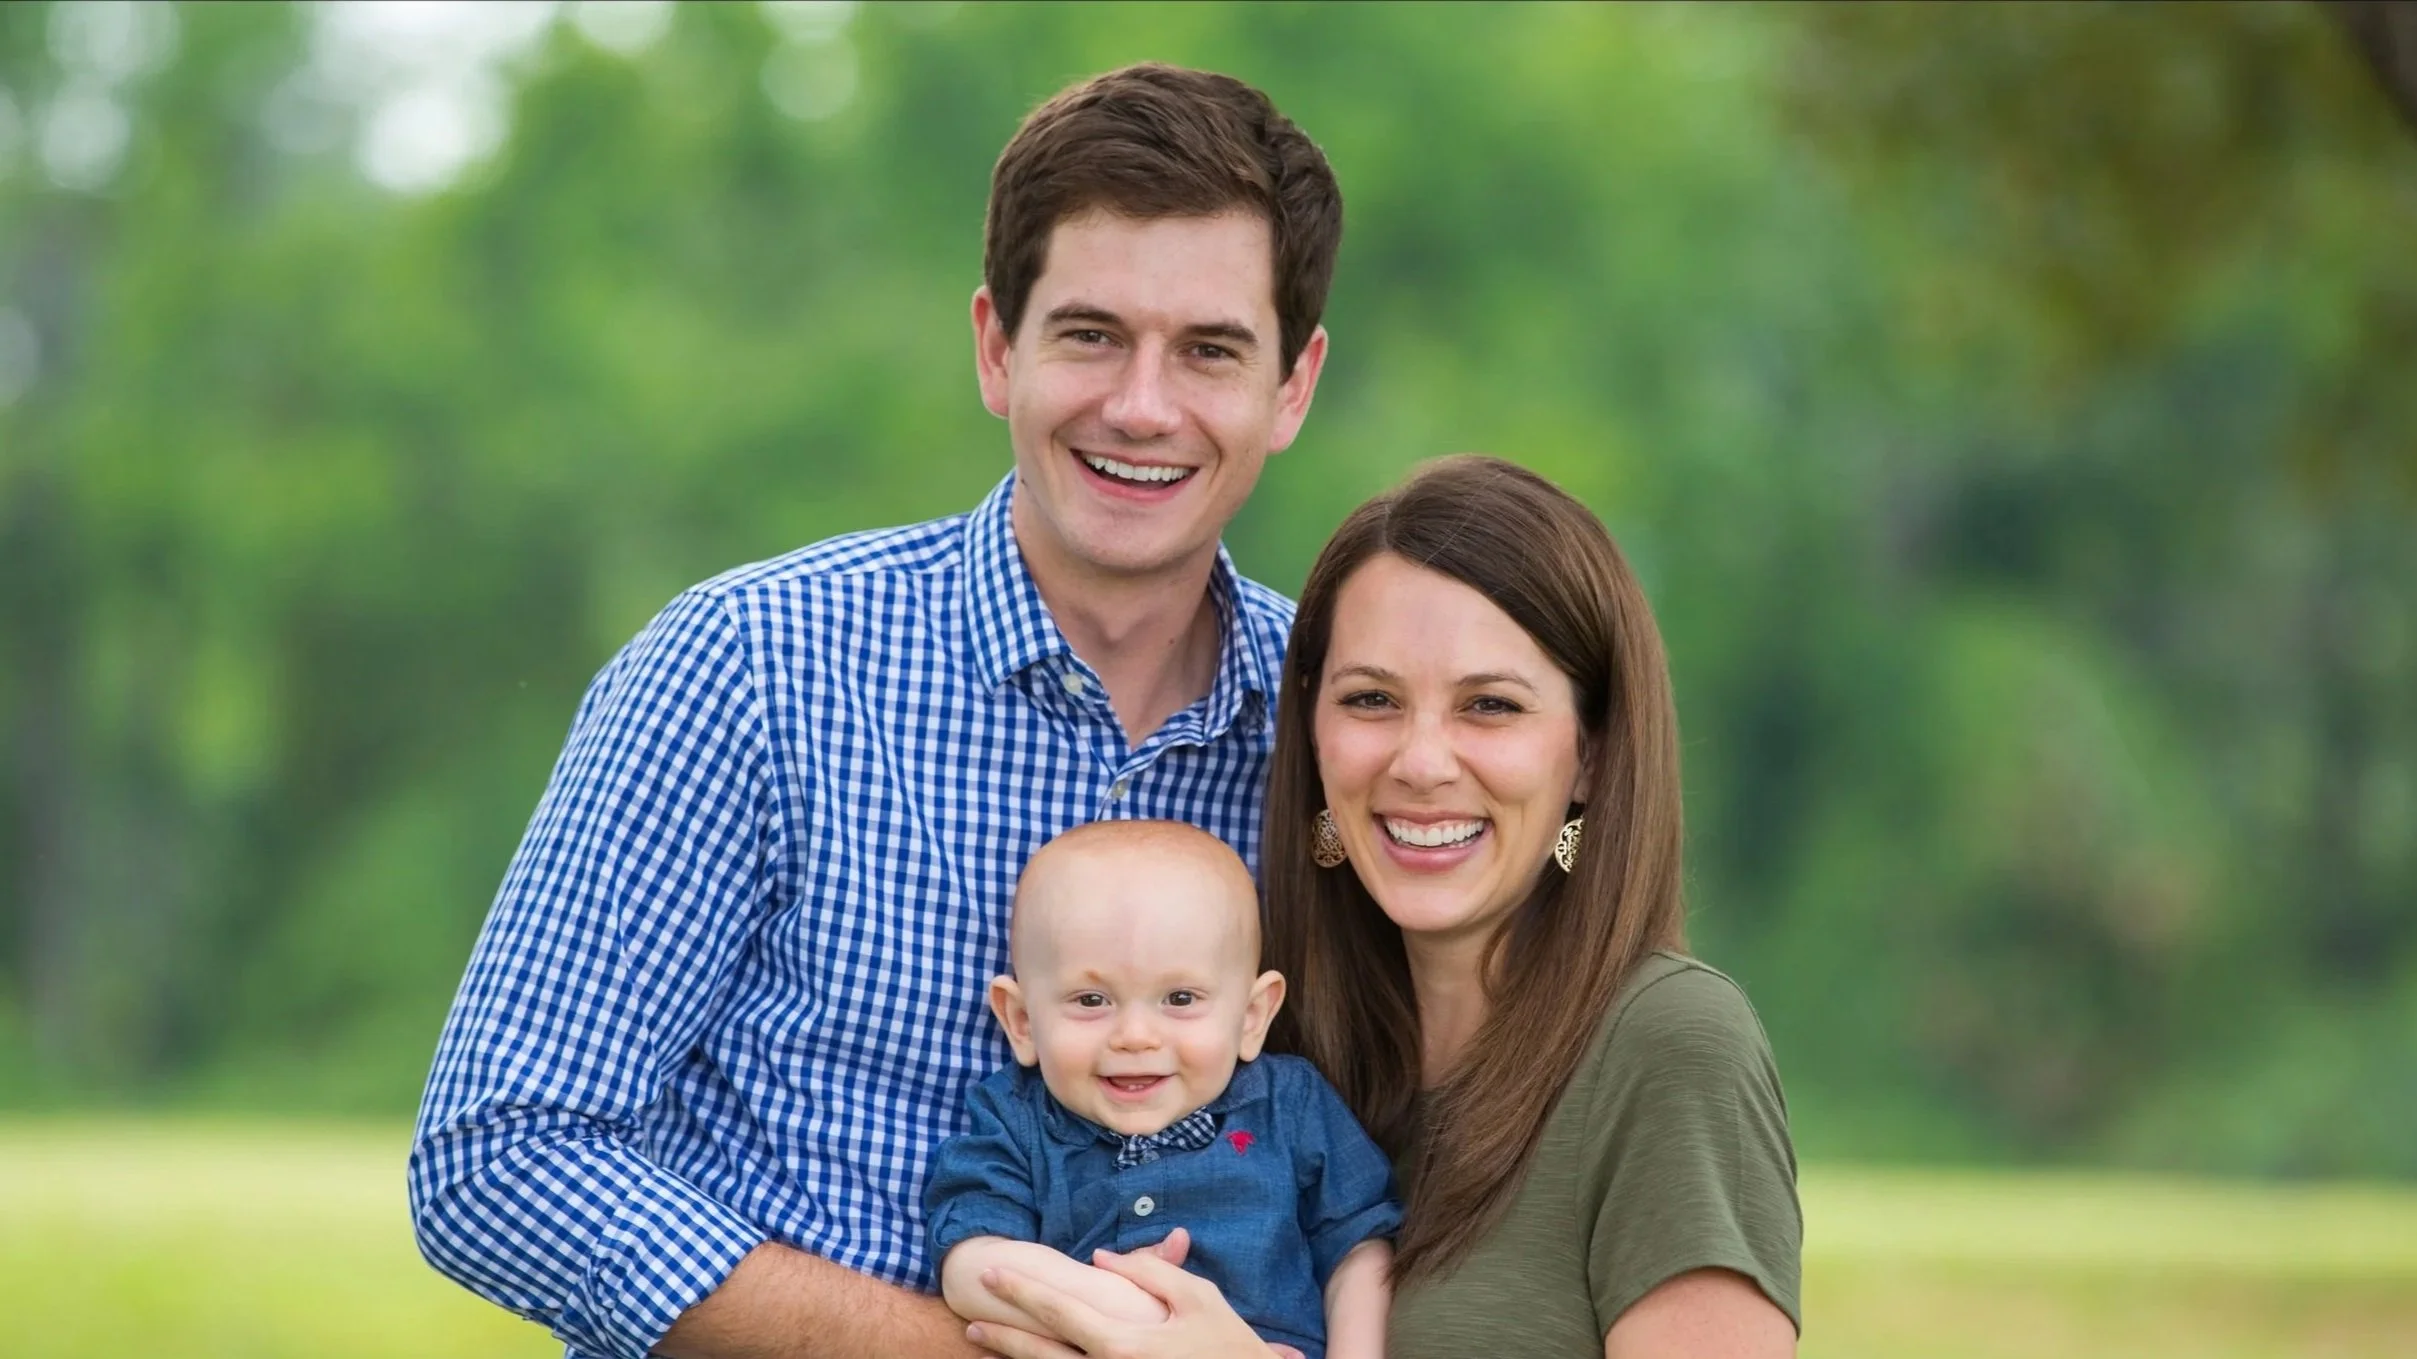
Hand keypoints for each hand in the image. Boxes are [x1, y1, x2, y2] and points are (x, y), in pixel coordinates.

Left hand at [965, 1230, 1279, 1358]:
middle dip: (1003, 1334)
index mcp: (1123, 1343)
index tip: (993, 1273)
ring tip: (981, 1344)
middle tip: (969, 1319)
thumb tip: (1102, 1258)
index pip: (1059, 1311)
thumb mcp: (1200, 1297)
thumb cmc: (1229, 1347)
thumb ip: (1149, 1271)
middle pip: (1040, 1353)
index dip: (1022, 1291)